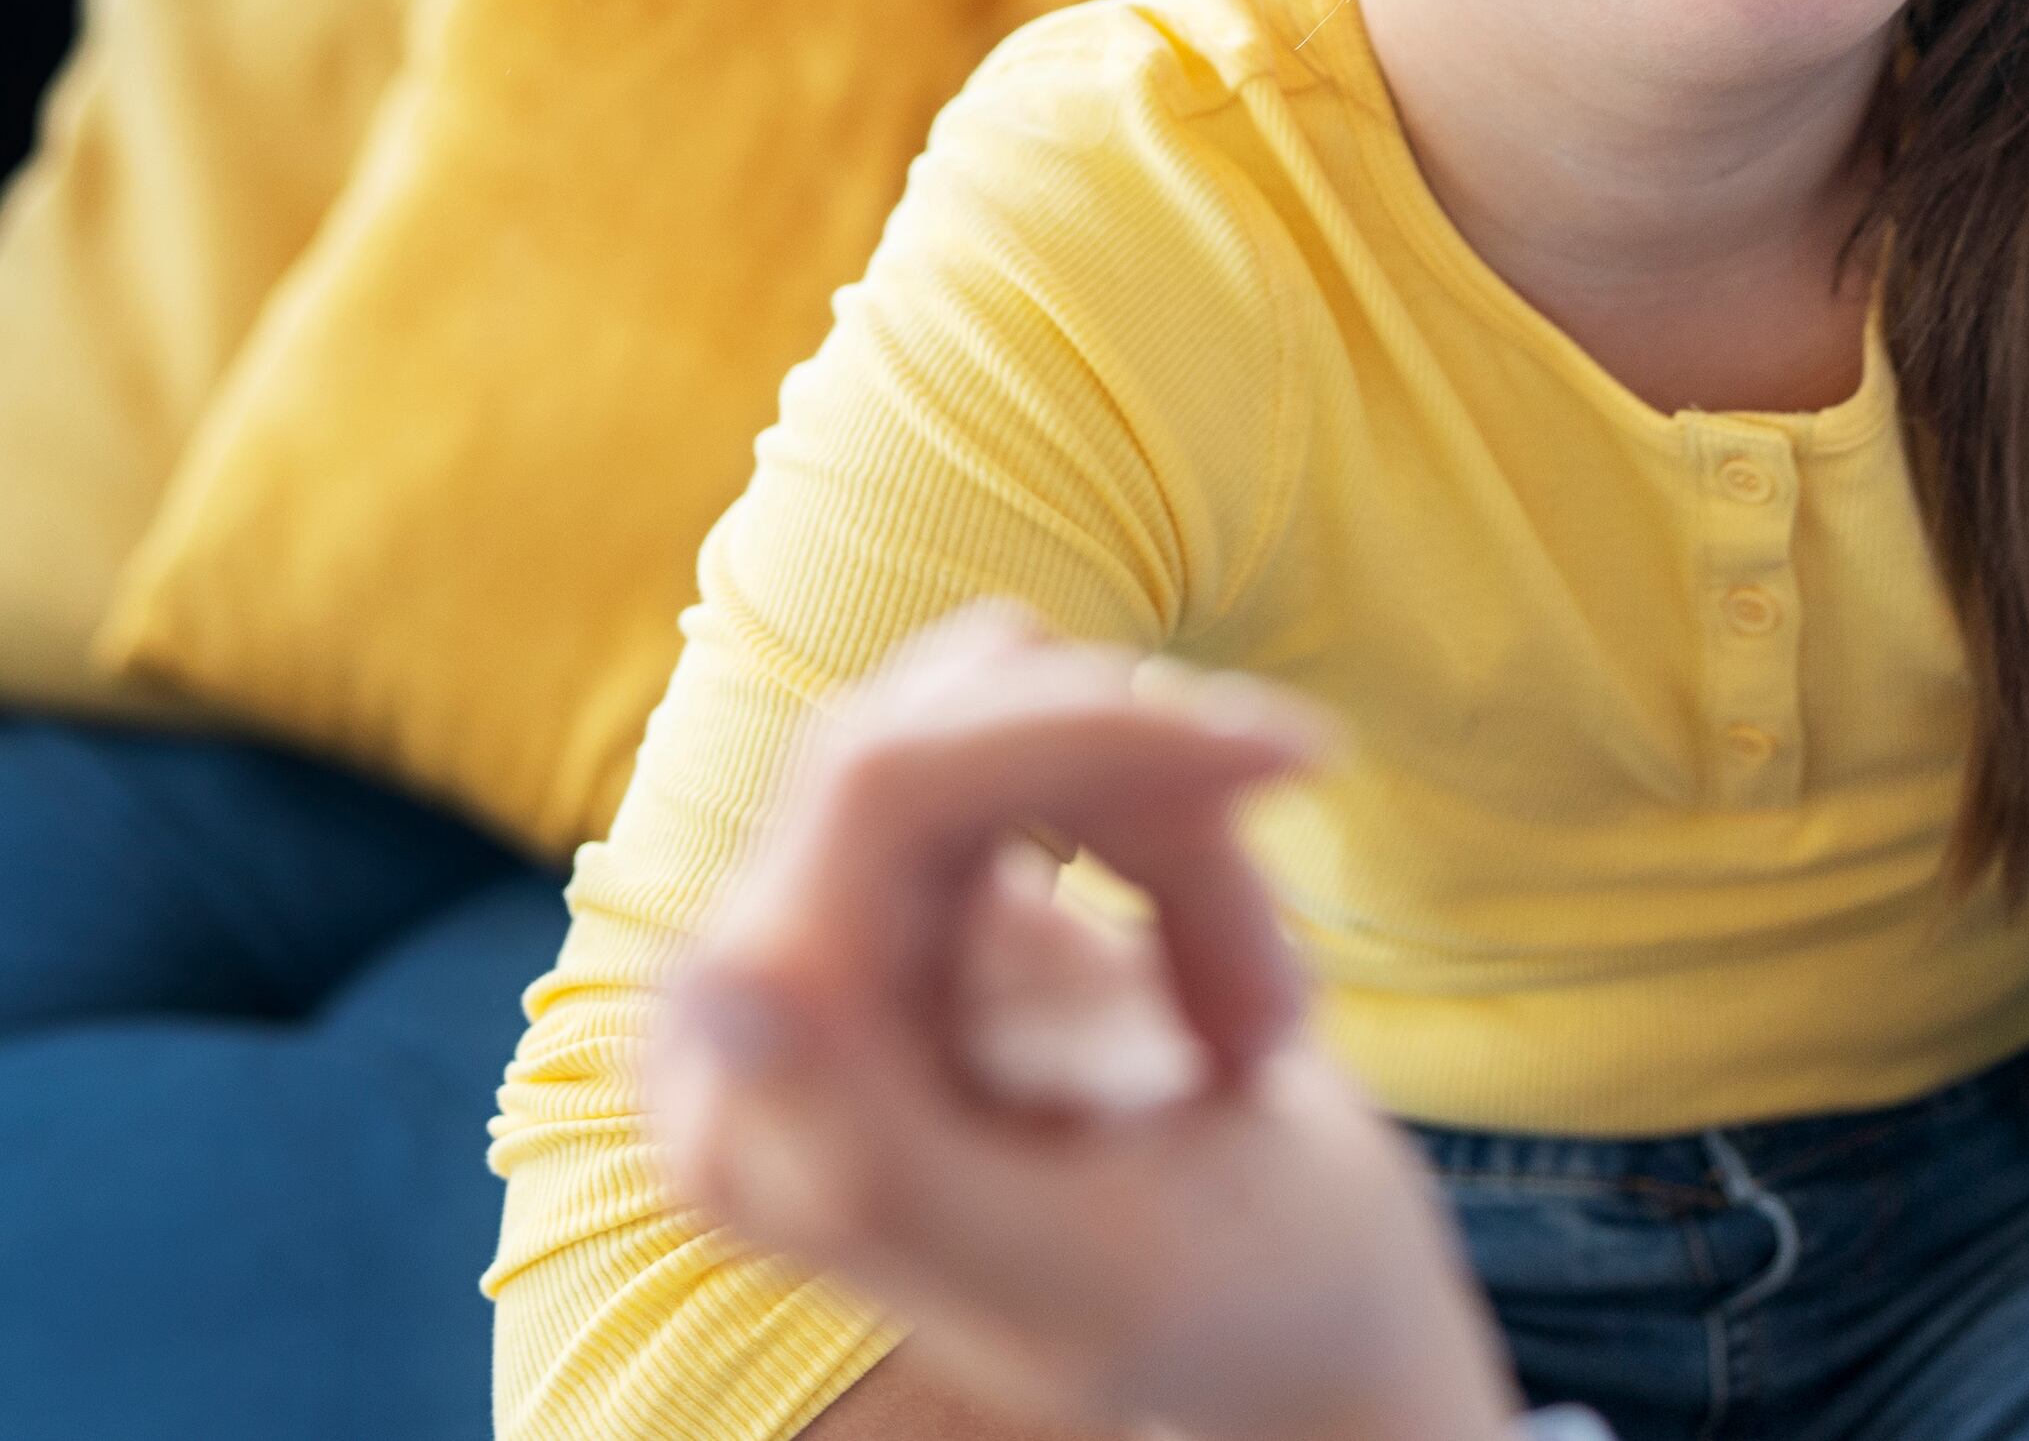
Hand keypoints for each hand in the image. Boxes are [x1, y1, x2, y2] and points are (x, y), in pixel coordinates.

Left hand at [652, 605, 1521, 1440]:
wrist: (1304, 1307)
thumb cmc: (1215, 1319)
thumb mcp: (1071, 1273)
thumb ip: (879, 1157)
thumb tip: (724, 991)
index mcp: (747, 1114)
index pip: (882, 789)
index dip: (1083, 734)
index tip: (1295, 758)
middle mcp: (752, 1004)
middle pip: (957, 736)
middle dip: (1160, 810)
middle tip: (1280, 1004)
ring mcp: (833, 924)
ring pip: (1018, 710)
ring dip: (1184, 840)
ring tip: (1255, 1024)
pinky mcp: (913, 873)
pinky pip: (1047, 736)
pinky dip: (1175, 838)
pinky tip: (1214, 981)